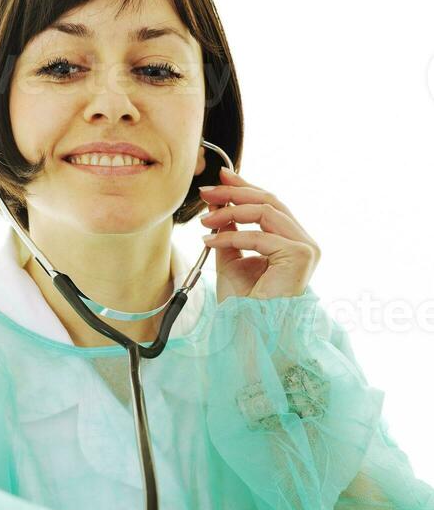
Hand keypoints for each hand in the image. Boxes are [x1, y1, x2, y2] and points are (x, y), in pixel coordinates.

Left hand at [199, 167, 320, 302]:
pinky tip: (210, 240)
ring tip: (204, 219)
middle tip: (207, 192)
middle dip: (235, 192)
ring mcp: (306, 248)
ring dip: (230, 211)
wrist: (251, 330)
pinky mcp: (300, 256)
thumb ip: (229, 231)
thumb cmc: (245, 303)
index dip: (245, 187)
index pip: (270, 204)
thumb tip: (218, 204)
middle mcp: (304, 242)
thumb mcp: (231, 259)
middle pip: (270, 202)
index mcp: (292, 241)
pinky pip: (260, 236)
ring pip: (266, 212)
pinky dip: (231, 235)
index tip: (220, 178)